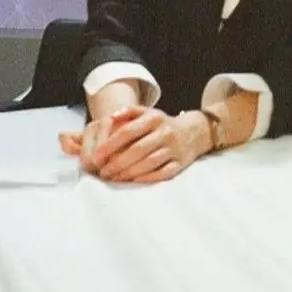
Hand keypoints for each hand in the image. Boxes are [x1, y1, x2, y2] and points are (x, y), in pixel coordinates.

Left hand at [63, 105, 211, 183]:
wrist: (194, 132)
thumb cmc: (162, 124)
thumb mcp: (148, 112)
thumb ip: (128, 111)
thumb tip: (111, 116)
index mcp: (154, 118)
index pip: (129, 131)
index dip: (110, 145)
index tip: (96, 157)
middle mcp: (165, 132)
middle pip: (138, 149)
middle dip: (117, 163)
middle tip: (102, 173)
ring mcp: (174, 149)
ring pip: (149, 163)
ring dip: (129, 172)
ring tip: (114, 178)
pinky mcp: (180, 163)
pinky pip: (163, 173)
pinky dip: (148, 178)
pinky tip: (134, 180)